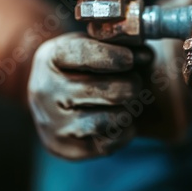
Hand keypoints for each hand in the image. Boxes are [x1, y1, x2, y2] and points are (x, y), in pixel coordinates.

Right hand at [28, 33, 143, 159]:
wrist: (49, 99)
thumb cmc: (79, 65)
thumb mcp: (90, 42)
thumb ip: (119, 41)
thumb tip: (145, 55)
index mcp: (50, 58)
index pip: (87, 55)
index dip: (117, 56)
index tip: (130, 58)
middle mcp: (45, 92)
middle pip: (110, 91)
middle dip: (132, 85)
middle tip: (134, 82)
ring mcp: (53, 123)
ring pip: (110, 120)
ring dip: (128, 110)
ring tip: (127, 101)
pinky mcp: (65, 149)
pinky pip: (108, 145)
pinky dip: (124, 131)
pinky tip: (119, 118)